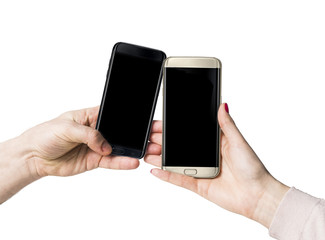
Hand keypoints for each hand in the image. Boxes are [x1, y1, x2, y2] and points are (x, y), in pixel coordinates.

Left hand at [22, 106, 139, 176]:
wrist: (34, 157)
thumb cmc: (46, 135)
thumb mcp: (66, 128)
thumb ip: (88, 135)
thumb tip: (105, 146)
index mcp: (90, 116)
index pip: (112, 114)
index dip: (125, 116)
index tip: (139, 120)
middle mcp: (96, 131)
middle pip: (118, 132)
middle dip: (131, 135)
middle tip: (146, 137)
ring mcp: (96, 146)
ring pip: (117, 148)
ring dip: (129, 150)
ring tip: (143, 151)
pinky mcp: (94, 161)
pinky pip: (111, 162)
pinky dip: (122, 162)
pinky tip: (131, 162)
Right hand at [145, 103, 288, 227]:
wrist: (257, 195)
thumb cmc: (252, 168)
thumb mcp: (238, 141)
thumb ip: (227, 125)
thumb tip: (222, 105)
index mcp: (213, 143)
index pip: (188, 133)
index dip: (173, 129)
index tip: (160, 124)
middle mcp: (204, 156)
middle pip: (178, 147)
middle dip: (162, 141)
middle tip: (148, 137)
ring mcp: (200, 171)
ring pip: (175, 162)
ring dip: (160, 157)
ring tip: (147, 152)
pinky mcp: (198, 185)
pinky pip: (179, 179)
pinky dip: (166, 175)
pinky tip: (155, 170)